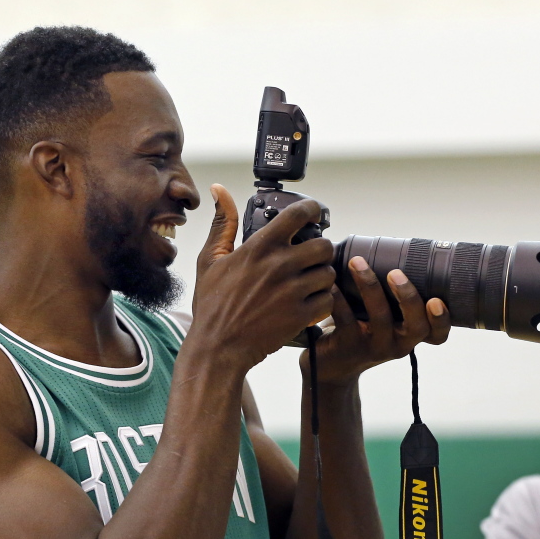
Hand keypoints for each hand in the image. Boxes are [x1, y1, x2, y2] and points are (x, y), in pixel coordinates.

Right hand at [189, 184, 335, 370]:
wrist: (218, 347)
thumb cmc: (212, 305)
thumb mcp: (211, 260)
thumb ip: (223, 223)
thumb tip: (220, 191)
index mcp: (260, 247)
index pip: (300, 214)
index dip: (313, 210)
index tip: (314, 213)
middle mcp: (280, 265)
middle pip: (324, 245)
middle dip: (321, 250)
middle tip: (311, 258)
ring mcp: (292, 291)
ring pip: (329, 274)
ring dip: (322, 277)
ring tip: (307, 283)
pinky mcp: (300, 315)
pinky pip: (328, 301)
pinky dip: (322, 302)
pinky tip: (308, 304)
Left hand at [302, 255, 450, 384]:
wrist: (330, 366)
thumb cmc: (361, 330)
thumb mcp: (384, 318)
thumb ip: (394, 295)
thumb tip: (395, 244)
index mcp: (410, 335)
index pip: (437, 334)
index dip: (442, 320)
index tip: (437, 300)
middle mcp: (398, 344)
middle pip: (416, 326)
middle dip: (408, 297)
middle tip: (396, 273)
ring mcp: (373, 347)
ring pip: (379, 318)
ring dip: (369, 286)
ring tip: (357, 262)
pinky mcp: (347, 346)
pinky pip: (345, 319)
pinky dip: (338, 297)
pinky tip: (331, 281)